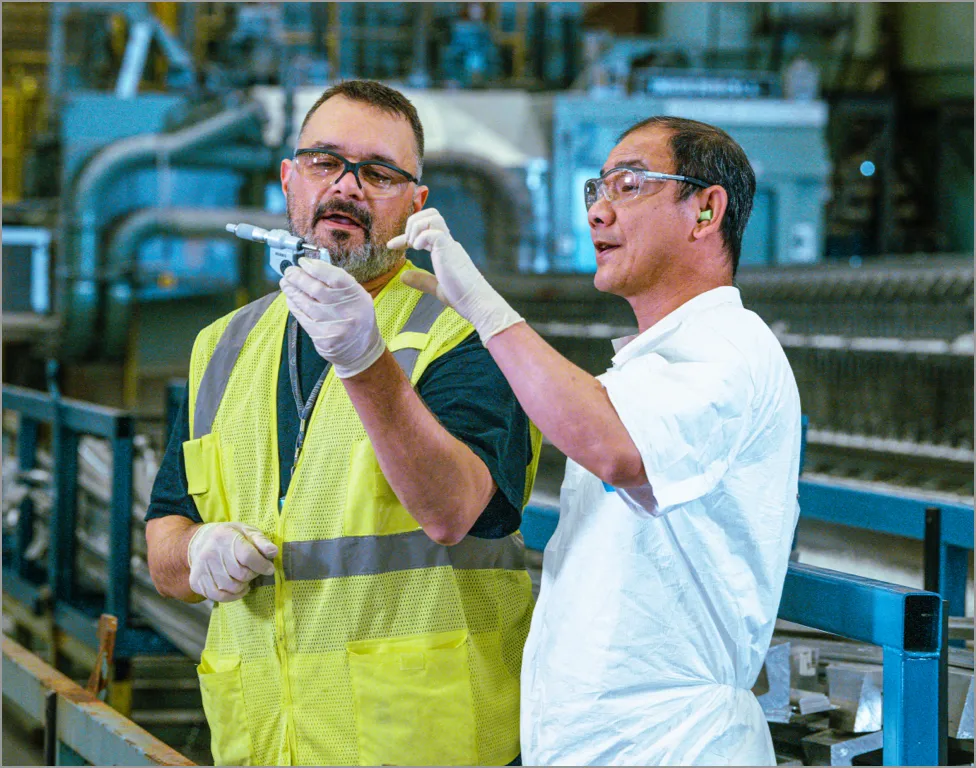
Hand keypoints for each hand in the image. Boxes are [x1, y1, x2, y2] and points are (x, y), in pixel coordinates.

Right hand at [186, 522, 277, 601]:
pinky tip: (238, 588)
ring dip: (244, 586)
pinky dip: (233, 596)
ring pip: (231, 587)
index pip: (247, 556)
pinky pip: (219, 596)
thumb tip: (273, 552)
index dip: (262, 565)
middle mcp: (210, 553)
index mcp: (225, 537)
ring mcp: (202, 569)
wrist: (202, 541)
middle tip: (254, 571)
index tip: (269, 568)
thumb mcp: (247, 532)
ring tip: (245, 578)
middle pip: (241, 574)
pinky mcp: (196, 582)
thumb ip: (261, 541)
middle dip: (253, 574)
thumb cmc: (230, 537)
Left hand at [280, 258, 386, 377]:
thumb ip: (338, 283)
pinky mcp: (323, 338)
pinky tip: (290, 298)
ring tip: (285, 282)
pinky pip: (303, 318)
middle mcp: (347, 311)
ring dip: (292, 290)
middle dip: (298, 277)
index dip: (316, 267)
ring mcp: (334, 326)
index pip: (334, 277)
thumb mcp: (357, 297)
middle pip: (316, 289)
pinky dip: (295, 306)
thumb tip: (313, 267)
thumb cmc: (357, 318)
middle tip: (289, 271)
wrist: (361, 350)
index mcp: (357, 297)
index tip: (303, 262)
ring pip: (306, 303)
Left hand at [389, 209, 522, 342]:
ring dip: (416, 226)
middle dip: (412, 222)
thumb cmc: (461, 296)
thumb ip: (421, 280)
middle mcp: (447, 242)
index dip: (405, 235)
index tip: (391, 246)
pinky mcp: (449, 248)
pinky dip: (421, 237)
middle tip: (407, 242)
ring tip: (413, 244)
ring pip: (433, 216)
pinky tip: (418, 249)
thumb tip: (403, 276)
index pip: (424, 231)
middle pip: (431, 213)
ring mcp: (449, 243)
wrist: (476, 300)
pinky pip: (433, 231)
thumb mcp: (436, 287)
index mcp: (445, 249)